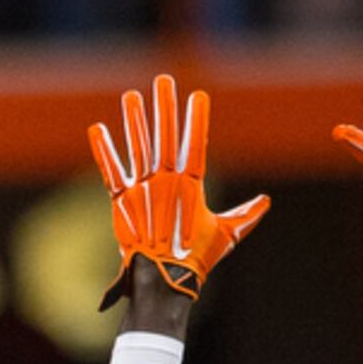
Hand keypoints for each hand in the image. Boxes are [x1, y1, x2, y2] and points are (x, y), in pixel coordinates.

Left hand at [91, 72, 268, 306]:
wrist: (164, 282)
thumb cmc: (197, 260)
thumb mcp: (225, 235)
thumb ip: (245, 215)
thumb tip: (265, 202)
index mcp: (191, 187)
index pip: (196, 145)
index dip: (196, 120)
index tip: (197, 95)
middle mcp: (166, 183)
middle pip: (166, 138)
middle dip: (165, 107)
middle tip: (163, 80)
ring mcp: (142, 191)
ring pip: (138, 149)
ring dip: (135, 121)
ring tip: (132, 95)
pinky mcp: (121, 203)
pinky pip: (111, 172)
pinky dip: (104, 151)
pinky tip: (96, 129)